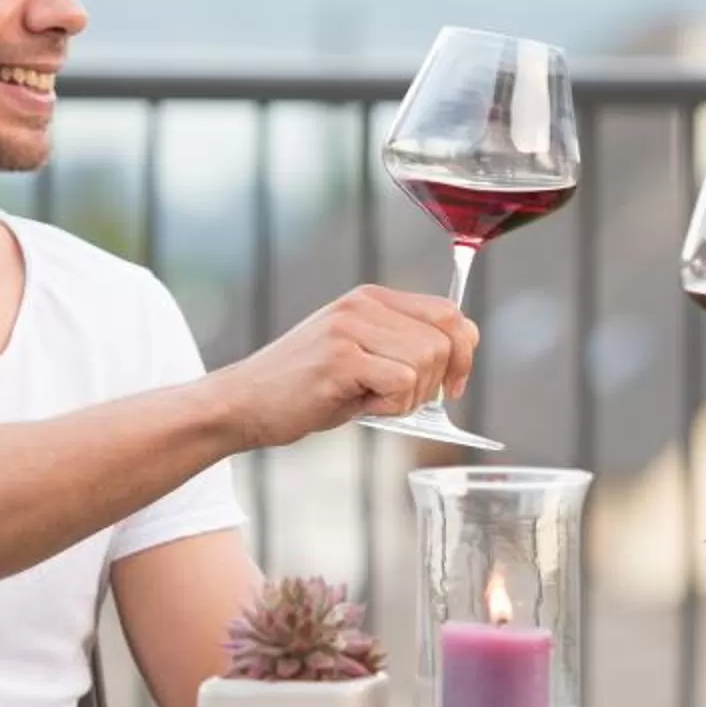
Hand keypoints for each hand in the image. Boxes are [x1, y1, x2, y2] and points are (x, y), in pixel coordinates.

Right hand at [216, 286, 479, 446]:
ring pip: (425, 362)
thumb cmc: (304, 389)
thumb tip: (460, 353)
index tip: (453, 386)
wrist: (242, 403)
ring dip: (409, 398)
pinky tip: (360, 407)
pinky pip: (401, 383)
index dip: (463, 353)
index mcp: (371, 298)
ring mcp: (349, 328)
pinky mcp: (339, 358)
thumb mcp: (360, 355)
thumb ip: (402, 346)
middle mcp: (362, 305)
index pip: (449, 313)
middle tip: (401, 402)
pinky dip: (390, 408)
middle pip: (444, 341)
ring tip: (371, 401)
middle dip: (435, 383)